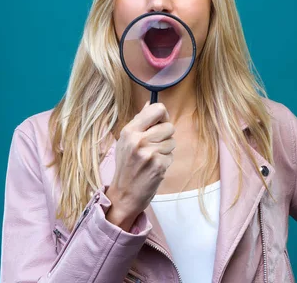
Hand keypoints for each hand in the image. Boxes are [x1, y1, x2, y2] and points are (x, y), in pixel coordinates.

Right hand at [106, 102, 175, 230]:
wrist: (124, 194)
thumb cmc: (126, 166)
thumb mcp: (126, 141)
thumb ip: (139, 121)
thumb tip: (150, 103)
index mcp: (129, 130)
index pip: (157, 109)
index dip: (163, 116)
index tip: (159, 124)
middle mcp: (138, 140)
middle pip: (169, 126)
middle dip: (165, 136)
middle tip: (154, 147)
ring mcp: (148, 153)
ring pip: (172, 142)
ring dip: (166, 151)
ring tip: (152, 159)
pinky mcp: (158, 166)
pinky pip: (171, 156)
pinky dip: (165, 163)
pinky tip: (154, 168)